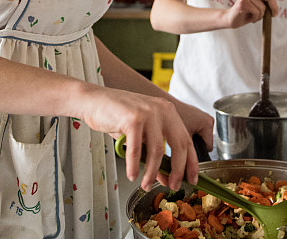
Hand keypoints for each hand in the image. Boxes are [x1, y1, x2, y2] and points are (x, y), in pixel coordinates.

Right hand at [76, 85, 197, 190]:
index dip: (192, 162)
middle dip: (178, 170)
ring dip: (152, 172)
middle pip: (178, 145)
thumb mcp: (142, 134)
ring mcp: (148, 113)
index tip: (192, 179)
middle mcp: (162, 110)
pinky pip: (136, 149)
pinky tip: (132, 175)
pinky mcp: (132, 119)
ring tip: (146, 184)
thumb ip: (155, 152)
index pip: (187, 140)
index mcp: (168, 111)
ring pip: (157, 151)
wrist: (95, 100)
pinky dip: (134, 165)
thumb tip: (166, 177)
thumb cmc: (118, 117)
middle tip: (173, 186)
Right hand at [224, 0, 278, 28]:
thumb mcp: (260, 3)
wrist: (233, 19)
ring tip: (254, 16)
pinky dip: (255, 18)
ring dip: (261, 16)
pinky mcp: (243, 3)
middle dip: (274, 7)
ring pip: (263, 8)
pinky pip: (257, 12)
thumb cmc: (248, 12)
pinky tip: (250, 18)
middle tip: (274, 15)